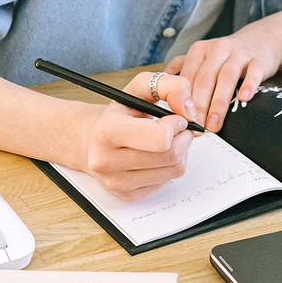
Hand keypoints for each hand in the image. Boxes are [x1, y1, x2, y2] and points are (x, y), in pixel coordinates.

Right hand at [84, 71, 195, 200]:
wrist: (91, 139)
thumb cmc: (119, 113)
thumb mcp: (140, 88)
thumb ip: (170, 86)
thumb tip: (189, 111)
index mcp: (108, 131)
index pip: (161, 138)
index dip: (176, 125)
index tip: (174, 118)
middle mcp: (107, 160)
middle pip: (171, 156)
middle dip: (183, 138)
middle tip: (178, 129)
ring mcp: (116, 182)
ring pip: (174, 171)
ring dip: (180, 153)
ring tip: (167, 141)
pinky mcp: (127, 196)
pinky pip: (166, 183)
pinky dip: (168, 168)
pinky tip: (156, 156)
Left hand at [165, 22, 280, 131]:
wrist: (261, 40)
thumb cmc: (228, 55)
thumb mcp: (203, 56)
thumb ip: (183, 70)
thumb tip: (161, 91)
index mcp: (200, 50)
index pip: (188, 77)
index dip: (183, 100)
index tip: (182, 120)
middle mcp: (217, 49)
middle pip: (205, 79)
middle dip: (199, 106)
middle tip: (197, 127)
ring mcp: (239, 54)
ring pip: (227, 77)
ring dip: (219, 103)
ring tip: (214, 124)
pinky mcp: (258, 60)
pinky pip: (253, 73)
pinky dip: (248, 85)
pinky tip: (244, 99)